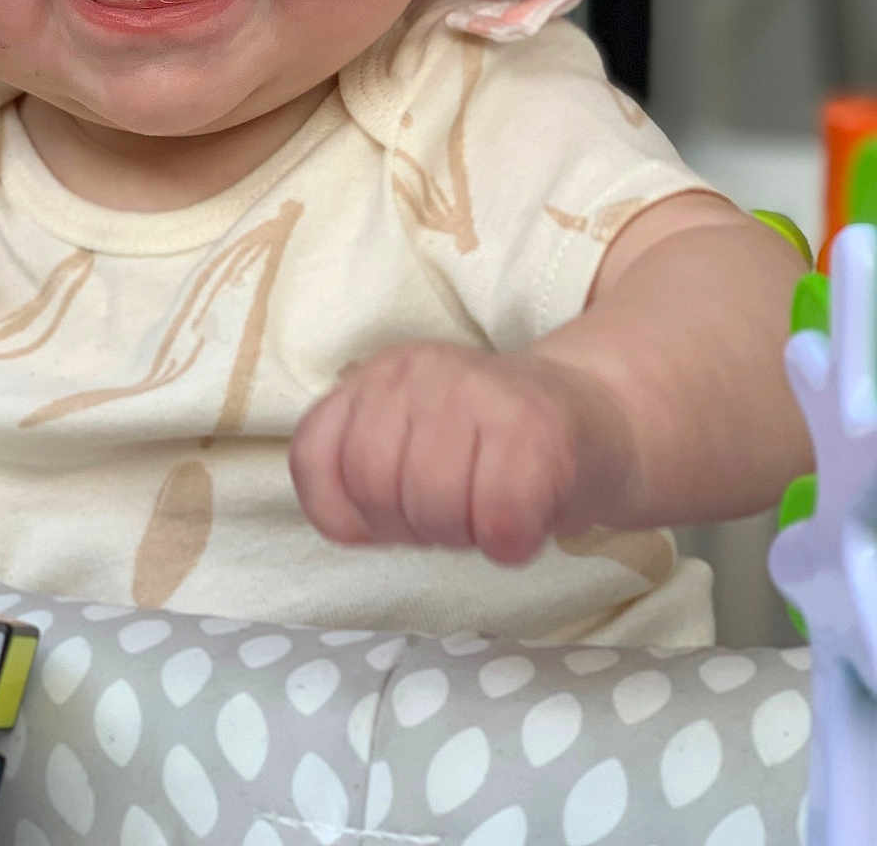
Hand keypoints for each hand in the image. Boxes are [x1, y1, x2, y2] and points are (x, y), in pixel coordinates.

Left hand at [289, 344, 635, 564]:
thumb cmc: (489, 450)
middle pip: (372, 487)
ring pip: (433, 506)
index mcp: (374, 377)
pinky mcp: (534, 427)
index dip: (349, 512)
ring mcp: (474, 391)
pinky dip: (511, 543)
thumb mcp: (405, 445)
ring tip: (489, 510)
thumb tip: (347, 523)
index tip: (392, 515)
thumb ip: (356, 474)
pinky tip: (525, 522)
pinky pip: (499, 519)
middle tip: (455, 513)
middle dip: (410, 527)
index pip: (314, 457)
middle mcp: (415, 371)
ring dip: (464, 535)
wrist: (599, 416)